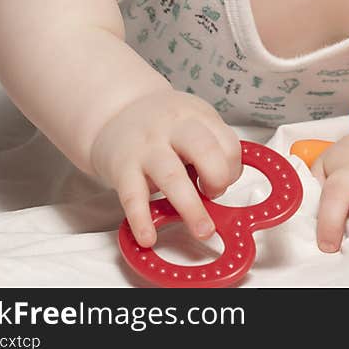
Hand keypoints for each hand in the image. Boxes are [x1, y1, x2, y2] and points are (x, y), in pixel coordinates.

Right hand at [90, 89, 240, 247]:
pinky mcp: (122, 168)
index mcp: (195, 116)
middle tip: (216, 195)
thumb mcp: (191, 120)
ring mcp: (146, 148)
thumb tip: (223, 183)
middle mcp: (172, 129)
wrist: (116, 111)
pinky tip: (148, 237)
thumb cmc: (161, 122)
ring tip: (203, 229)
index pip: (226, 141)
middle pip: (204, 150)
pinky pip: (132, 196)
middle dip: (218, 178)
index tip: (225, 181)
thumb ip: (211, 145)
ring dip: (191, 207)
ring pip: (172, 176)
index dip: (232, 166)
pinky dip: (141, 220)